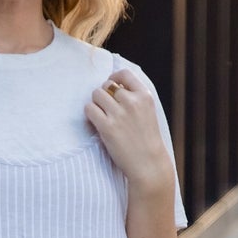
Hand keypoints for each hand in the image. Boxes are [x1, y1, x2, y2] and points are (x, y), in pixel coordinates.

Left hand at [85, 72, 174, 201]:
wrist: (149, 164)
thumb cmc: (146, 140)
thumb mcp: (148, 112)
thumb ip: (134, 98)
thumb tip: (112, 85)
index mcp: (145, 96)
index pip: (124, 74)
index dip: (114, 77)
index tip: (111, 85)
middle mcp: (132, 102)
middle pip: (107, 85)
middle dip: (104, 94)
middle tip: (106, 108)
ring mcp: (119, 114)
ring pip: (96, 94)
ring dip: (95, 103)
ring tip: (101, 115)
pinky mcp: (107, 127)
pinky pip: (89, 109)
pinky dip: (90, 114)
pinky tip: (96, 122)